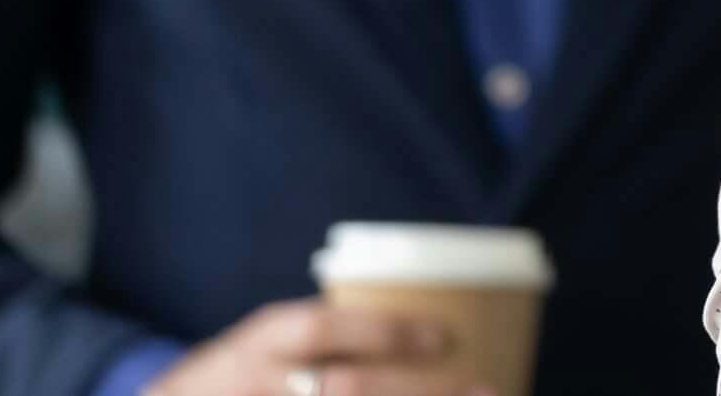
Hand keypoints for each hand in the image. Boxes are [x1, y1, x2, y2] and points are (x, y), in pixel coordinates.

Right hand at [146, 301, 478, 395]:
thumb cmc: (238, 374)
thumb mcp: (266, 343)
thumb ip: (325, 338)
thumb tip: (424, 333)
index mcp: (262, 343)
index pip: (321, 331)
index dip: (384, 333)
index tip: (443, 337)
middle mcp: (256, 384)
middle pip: (344, 390)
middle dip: (417, 394)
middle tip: (482, 387)